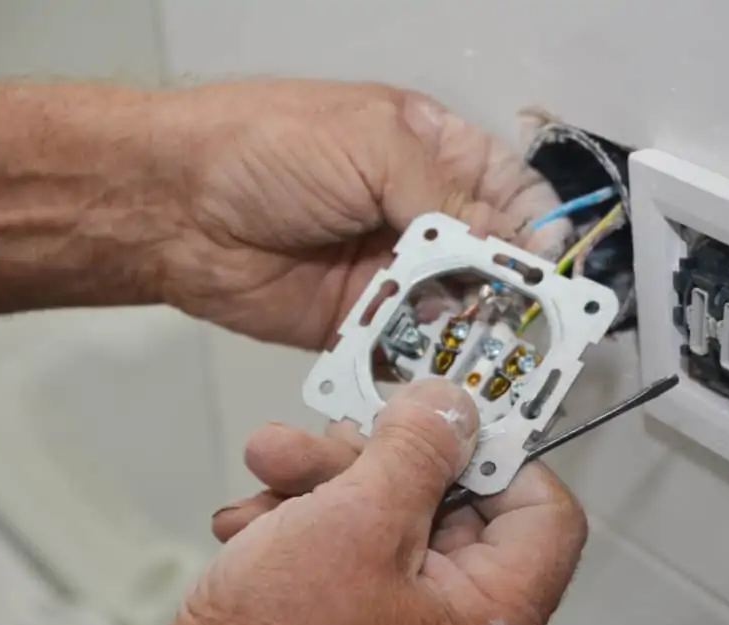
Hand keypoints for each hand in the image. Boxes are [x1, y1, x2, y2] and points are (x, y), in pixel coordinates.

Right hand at [147, 380, 587, 624]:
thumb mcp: (356, 525)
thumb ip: (416, 452)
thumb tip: (451, 406)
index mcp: (487, 619)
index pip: (543, 517)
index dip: (499, 455)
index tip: (450, 417)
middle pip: (447, 505)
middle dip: (375, 459)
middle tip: (332, 436)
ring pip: (386, 518)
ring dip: (324, 481)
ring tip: (272, 467)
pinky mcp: (348, 620)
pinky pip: (345, 549)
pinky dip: (301, 520)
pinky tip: (254, 520)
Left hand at [156, 79, 567, 347]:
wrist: (176, 207)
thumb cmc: (272, 150)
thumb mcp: (372, 145)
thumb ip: (445, 195)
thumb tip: (509, 246)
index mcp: (430, 153)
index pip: (510, 190)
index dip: (538, 228)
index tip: (552, 269)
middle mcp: (418, 214)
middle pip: (493, 258)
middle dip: (515, 290)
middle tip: (532, 326)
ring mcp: (390, 272)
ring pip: (457, 308)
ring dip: (478, 331)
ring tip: (493, 354)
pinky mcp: (359, 322)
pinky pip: (408, 346)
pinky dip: (429, 363)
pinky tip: (445, 376)